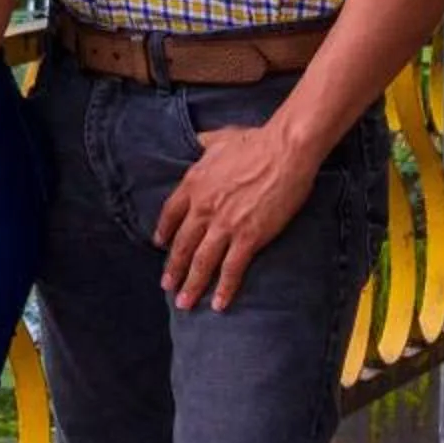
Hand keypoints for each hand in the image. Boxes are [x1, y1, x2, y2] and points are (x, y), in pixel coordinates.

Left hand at [154, 121, 313, 312]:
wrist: (283, 150)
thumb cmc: (255, 141)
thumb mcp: (219, 138)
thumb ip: (205, 144)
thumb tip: (199, 140)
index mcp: (193, 184)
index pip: (170, 215)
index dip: (164, 232)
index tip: (160, 245)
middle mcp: (203, 207)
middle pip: (182, 244)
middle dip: (173, 269)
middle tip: (166, 286)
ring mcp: (224, 224)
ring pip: (202, 262)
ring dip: (191, 285)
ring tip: (184, 303)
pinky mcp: (248, 236)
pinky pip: (232, 268)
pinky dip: (224, 288)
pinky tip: (219, 304)